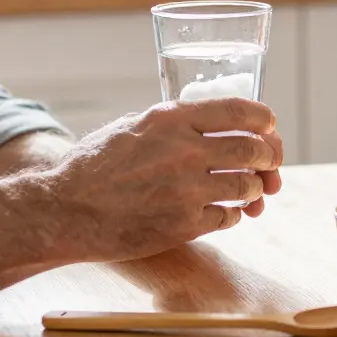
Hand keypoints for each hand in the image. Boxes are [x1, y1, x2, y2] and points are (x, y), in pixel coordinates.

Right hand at [46, 98, 283, 263]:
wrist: (66, 210)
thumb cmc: (95, 166)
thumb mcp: (133, 125)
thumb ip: (174, 123)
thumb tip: (219, 125)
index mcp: (172, 119)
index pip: (238, 111)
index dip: (262, 118)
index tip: (269, 125)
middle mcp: (184, 151)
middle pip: (252, 149)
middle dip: (270, 155)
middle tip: (271, 160)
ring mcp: (186, 191)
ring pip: (247, 186)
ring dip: (254, 188)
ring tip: (249, 188)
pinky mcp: (184, 225)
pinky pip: (228, 217)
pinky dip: (233, 213)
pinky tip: (225, 210)